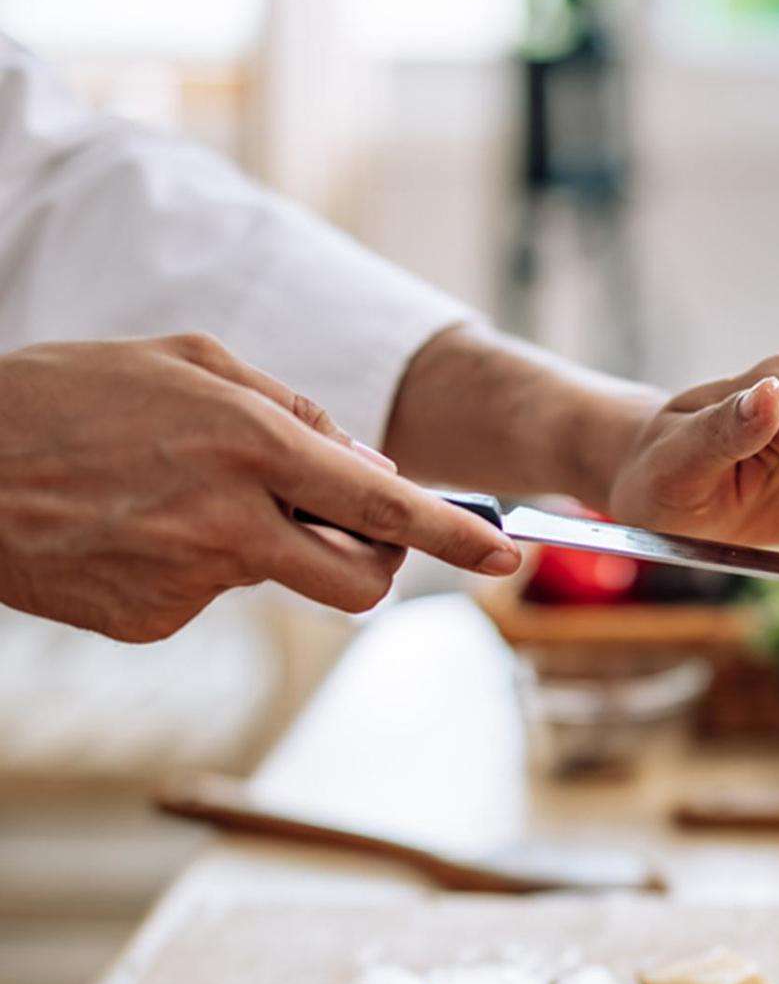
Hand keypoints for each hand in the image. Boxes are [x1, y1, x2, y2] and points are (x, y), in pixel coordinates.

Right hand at [0, 334, 520, 641]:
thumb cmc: (69, 396)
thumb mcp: (188, 360)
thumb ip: (293, 409)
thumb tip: (366, 469)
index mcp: (248, 447)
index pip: (384, 510)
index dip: (454, 536)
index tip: (504, 555)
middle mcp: (229, 524)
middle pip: (357, 582)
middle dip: (372, 565)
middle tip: (340, 527)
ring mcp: (189, 584)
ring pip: (276, 581)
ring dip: (262, 546)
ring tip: (175, 494)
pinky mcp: (150, 623)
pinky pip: (208, 597)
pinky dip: (192, 565)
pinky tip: (133, 527)